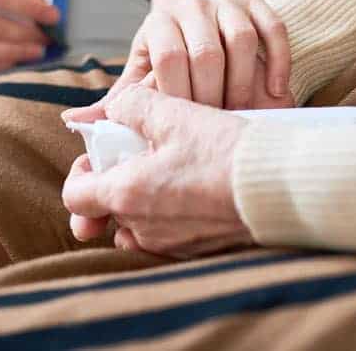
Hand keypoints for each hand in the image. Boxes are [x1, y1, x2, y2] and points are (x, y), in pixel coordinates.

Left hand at [62, 85, 253, 258]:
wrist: (280, 187)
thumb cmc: (224, 151)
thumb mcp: (174, 114)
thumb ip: (132, 105)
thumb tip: (115, 107)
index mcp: (128, 195)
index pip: (75, 196)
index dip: (81, 172)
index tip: (103, 154)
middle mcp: (144, 229)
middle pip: (110, 207)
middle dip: (120, 180)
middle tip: (144, 153)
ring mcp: (172, 245)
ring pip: (140, 222)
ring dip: (146, 197)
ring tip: (172, 167)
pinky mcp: (199, 250)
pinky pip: (169, 234)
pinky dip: (171, 212)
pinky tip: (195, 186)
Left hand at [67, 0, 293, 124]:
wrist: (196, 14)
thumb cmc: (168, 55)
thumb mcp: (142, 72)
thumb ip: (118, 99)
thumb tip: (74, 121)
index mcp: (158, 23)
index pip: (168, 59)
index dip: (178, 97)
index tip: (184, 129)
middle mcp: (191, 5)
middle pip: (207, 52)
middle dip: (213, 96)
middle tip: (216, 128)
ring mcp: (225, 0)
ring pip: (242, 41)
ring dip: (245, 83)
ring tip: (242, 114)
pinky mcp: (255, 0)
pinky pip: (273, 27)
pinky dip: (278, 61)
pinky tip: (277, 92)